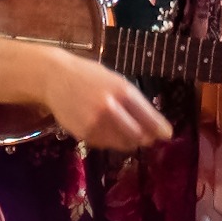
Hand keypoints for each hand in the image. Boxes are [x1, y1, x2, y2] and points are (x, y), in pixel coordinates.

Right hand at [41, 51, 173, 150]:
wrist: (54, 77)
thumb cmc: (89, 75)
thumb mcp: (115, 80)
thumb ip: (133, 101)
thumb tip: (153, 124)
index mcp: (122, 90)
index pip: (148, 117)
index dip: (160, 129)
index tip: (167, 135)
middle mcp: (110, 108)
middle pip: (138, 135)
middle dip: (146, 138)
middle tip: (148, 137)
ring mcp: (96, 123)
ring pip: (123, 143)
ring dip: (129, 141)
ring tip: (125, 131)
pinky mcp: (84, 134)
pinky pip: (106, 145)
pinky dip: (111, 141)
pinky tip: (105, 128)